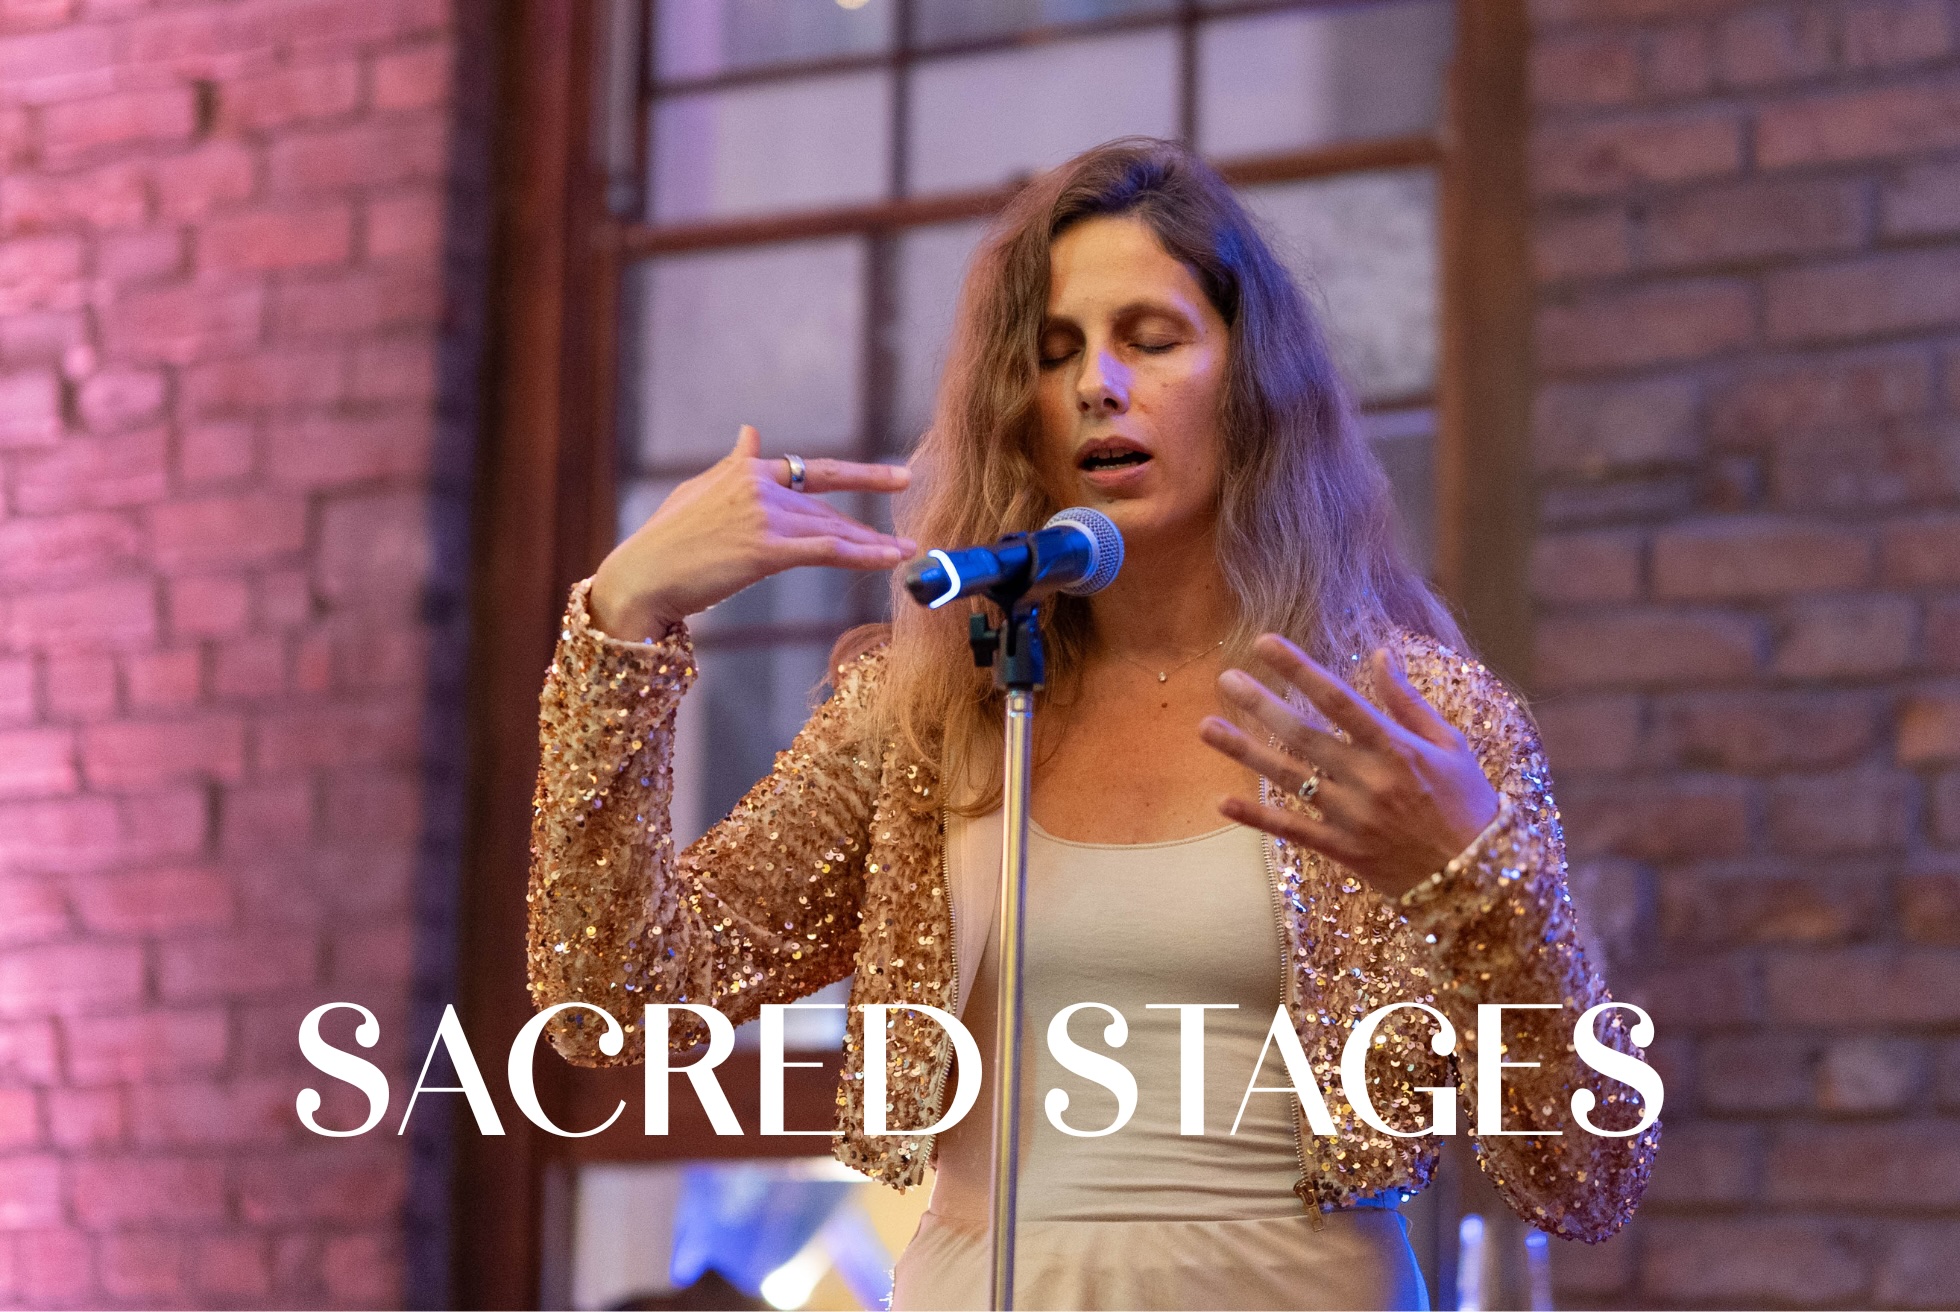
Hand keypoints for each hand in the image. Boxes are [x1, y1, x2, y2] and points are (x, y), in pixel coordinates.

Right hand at [590, 425, 915, 639]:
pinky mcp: (767, 549)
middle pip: (826, 508)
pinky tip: (892, 558)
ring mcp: (764, 516)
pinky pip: (828, 550)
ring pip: (832, 529)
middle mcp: (759, 486)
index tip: (896, 476)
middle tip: (906, 532)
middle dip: (866, 524)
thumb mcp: (697, 492)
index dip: (859, 475)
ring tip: (906, 551)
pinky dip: (865, 554)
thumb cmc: (664, 542)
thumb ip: (733, 465)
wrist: (641, 577)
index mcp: (745, 471)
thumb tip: (751, 432)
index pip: (812, 472)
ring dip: (873, 542)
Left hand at [1198, 635, 1499, 900]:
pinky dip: (1256, 817)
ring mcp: (1352, 818)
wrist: (1481, 879)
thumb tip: (1379, 654)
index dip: (1299, 668)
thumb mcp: (1451, 745)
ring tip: (1206, 727)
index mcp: (1397, 748)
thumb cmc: (1469, 804)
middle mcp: (1369, 780)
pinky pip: (1292, 831)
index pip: (1338, 698)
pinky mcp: (1343, 851)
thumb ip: (1409, 701)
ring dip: (1244, 751)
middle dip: (1261, 703)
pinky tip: (1221, 801)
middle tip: (1225, 678)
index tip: (1264, 643)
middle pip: (1303, 734)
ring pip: (1288, 778)